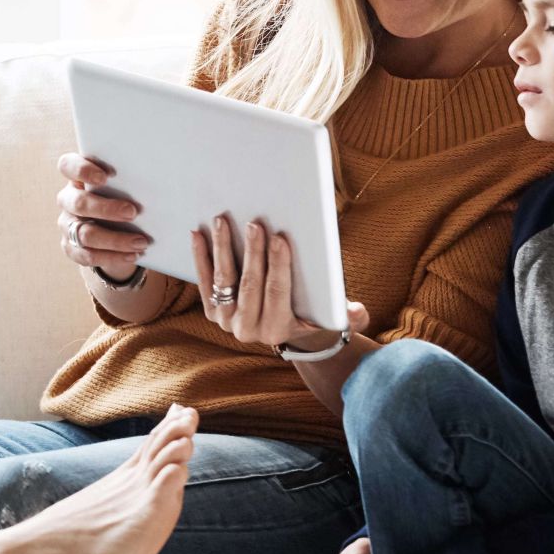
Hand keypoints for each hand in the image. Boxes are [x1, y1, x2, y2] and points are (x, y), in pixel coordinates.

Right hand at [56, 152, 149, 280]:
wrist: (114, 227)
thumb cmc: (121, 196)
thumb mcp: (123, 185)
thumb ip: (130, 180)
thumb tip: (161, 178)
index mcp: (77, 177)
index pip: (67, 166)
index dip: (82, 170)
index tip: (105, 177)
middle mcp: (68, 200)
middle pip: (78, 203)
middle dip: (106, 209)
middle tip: (133, 212)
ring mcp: (67, 225)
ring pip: (84, 234)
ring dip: (115, 239)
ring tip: (141, 242)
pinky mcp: (71, 248)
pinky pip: (88, 256)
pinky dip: (113, 257)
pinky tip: (133, 255)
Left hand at [194, 213, 357, 350]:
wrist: (288, 332)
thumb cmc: (315, 315)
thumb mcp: (337, 319)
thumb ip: (352, 318)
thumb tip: (356, 311)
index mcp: (278, 329)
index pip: (277, 293)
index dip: (278, 265)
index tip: (280, 238)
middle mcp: (249, 329)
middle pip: (250, 284)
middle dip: (253, 252)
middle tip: (255, 223)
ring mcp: (226, 321)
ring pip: (224, 280)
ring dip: (222, 248)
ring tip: (222, 221)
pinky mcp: (212, 311)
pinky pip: (204, 281)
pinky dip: (201, 256)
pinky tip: (198, 234)